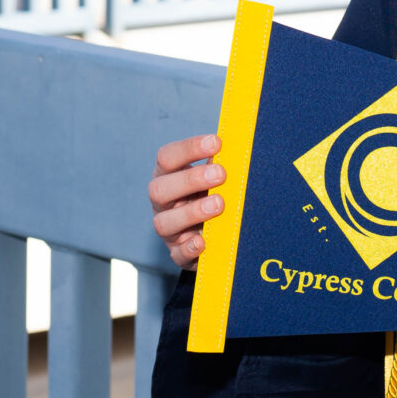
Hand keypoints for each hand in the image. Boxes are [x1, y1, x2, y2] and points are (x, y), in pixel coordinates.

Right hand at [150, 134, 224, 268]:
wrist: (215, 234)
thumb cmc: (212, 195)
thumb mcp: (214, 179)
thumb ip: (219, 166)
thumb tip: (237, 150)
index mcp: (168, 177)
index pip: (167, 158)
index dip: (189, 149)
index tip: (216, 143)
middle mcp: (162, 203)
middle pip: (159, 189)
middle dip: (190, 180)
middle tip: (221, 174)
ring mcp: (169, 230)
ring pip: (164, 223)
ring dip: (192, 212)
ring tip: (219, 204)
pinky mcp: (178, 254)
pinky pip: (177, 254)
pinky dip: (190, 248)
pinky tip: (204, 240)